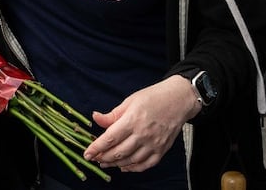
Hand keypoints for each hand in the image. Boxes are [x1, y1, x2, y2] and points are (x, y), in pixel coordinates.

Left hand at [83, 75, 197, 172]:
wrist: (179, 100)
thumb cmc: (153, 97)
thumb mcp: (129, 101)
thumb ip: (112, 115)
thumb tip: (95, 118)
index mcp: (132, 120)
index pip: (110, 138)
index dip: (96, 148)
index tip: (87, 153)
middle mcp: (143, 134)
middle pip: (118, 152)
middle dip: (103, 157)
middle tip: (94, 158)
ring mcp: (153, 144)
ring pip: (130, 160)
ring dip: (115, 164)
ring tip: (105, 163)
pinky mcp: (162, 150)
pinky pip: (146, 164)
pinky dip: (133, 168)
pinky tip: (124, 167)